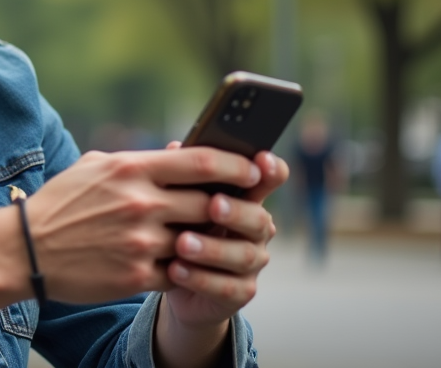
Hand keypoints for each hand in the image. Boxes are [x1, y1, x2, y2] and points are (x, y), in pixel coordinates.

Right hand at [25, 147, 263, 303]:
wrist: (28, 250)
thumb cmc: (61, 203)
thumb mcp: (95, 166)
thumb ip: (139, 159)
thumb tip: (179, 153)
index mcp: (132, 169)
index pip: (201, 161)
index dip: (236, 164)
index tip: (253, 168)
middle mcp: (141, 204)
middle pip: (210, 203)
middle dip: (230, 206)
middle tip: (242, 207)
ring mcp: (140, 242)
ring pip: (198, 241)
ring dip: (206, 240)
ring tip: (210, 237)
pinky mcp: (136, 276)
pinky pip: (179, 272)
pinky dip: (184, 268)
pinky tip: (180, 263)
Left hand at [161, 147, 287, 328]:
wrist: (170, 274)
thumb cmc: (179, 222)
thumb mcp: (178, 197)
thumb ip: (183, 174)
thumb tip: (176, 147)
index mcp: (245, 197)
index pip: (269, 179)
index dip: (270, 171)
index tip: (262, 159)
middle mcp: (256, 228)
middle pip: (257, 219)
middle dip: (236, 211)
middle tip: (213, 206)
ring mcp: (252, 262)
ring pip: (243, 255)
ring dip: (212, 249)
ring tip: (182, 243)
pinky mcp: (240, 292)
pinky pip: (227, 287)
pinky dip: (201, 278)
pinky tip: (176, 269)